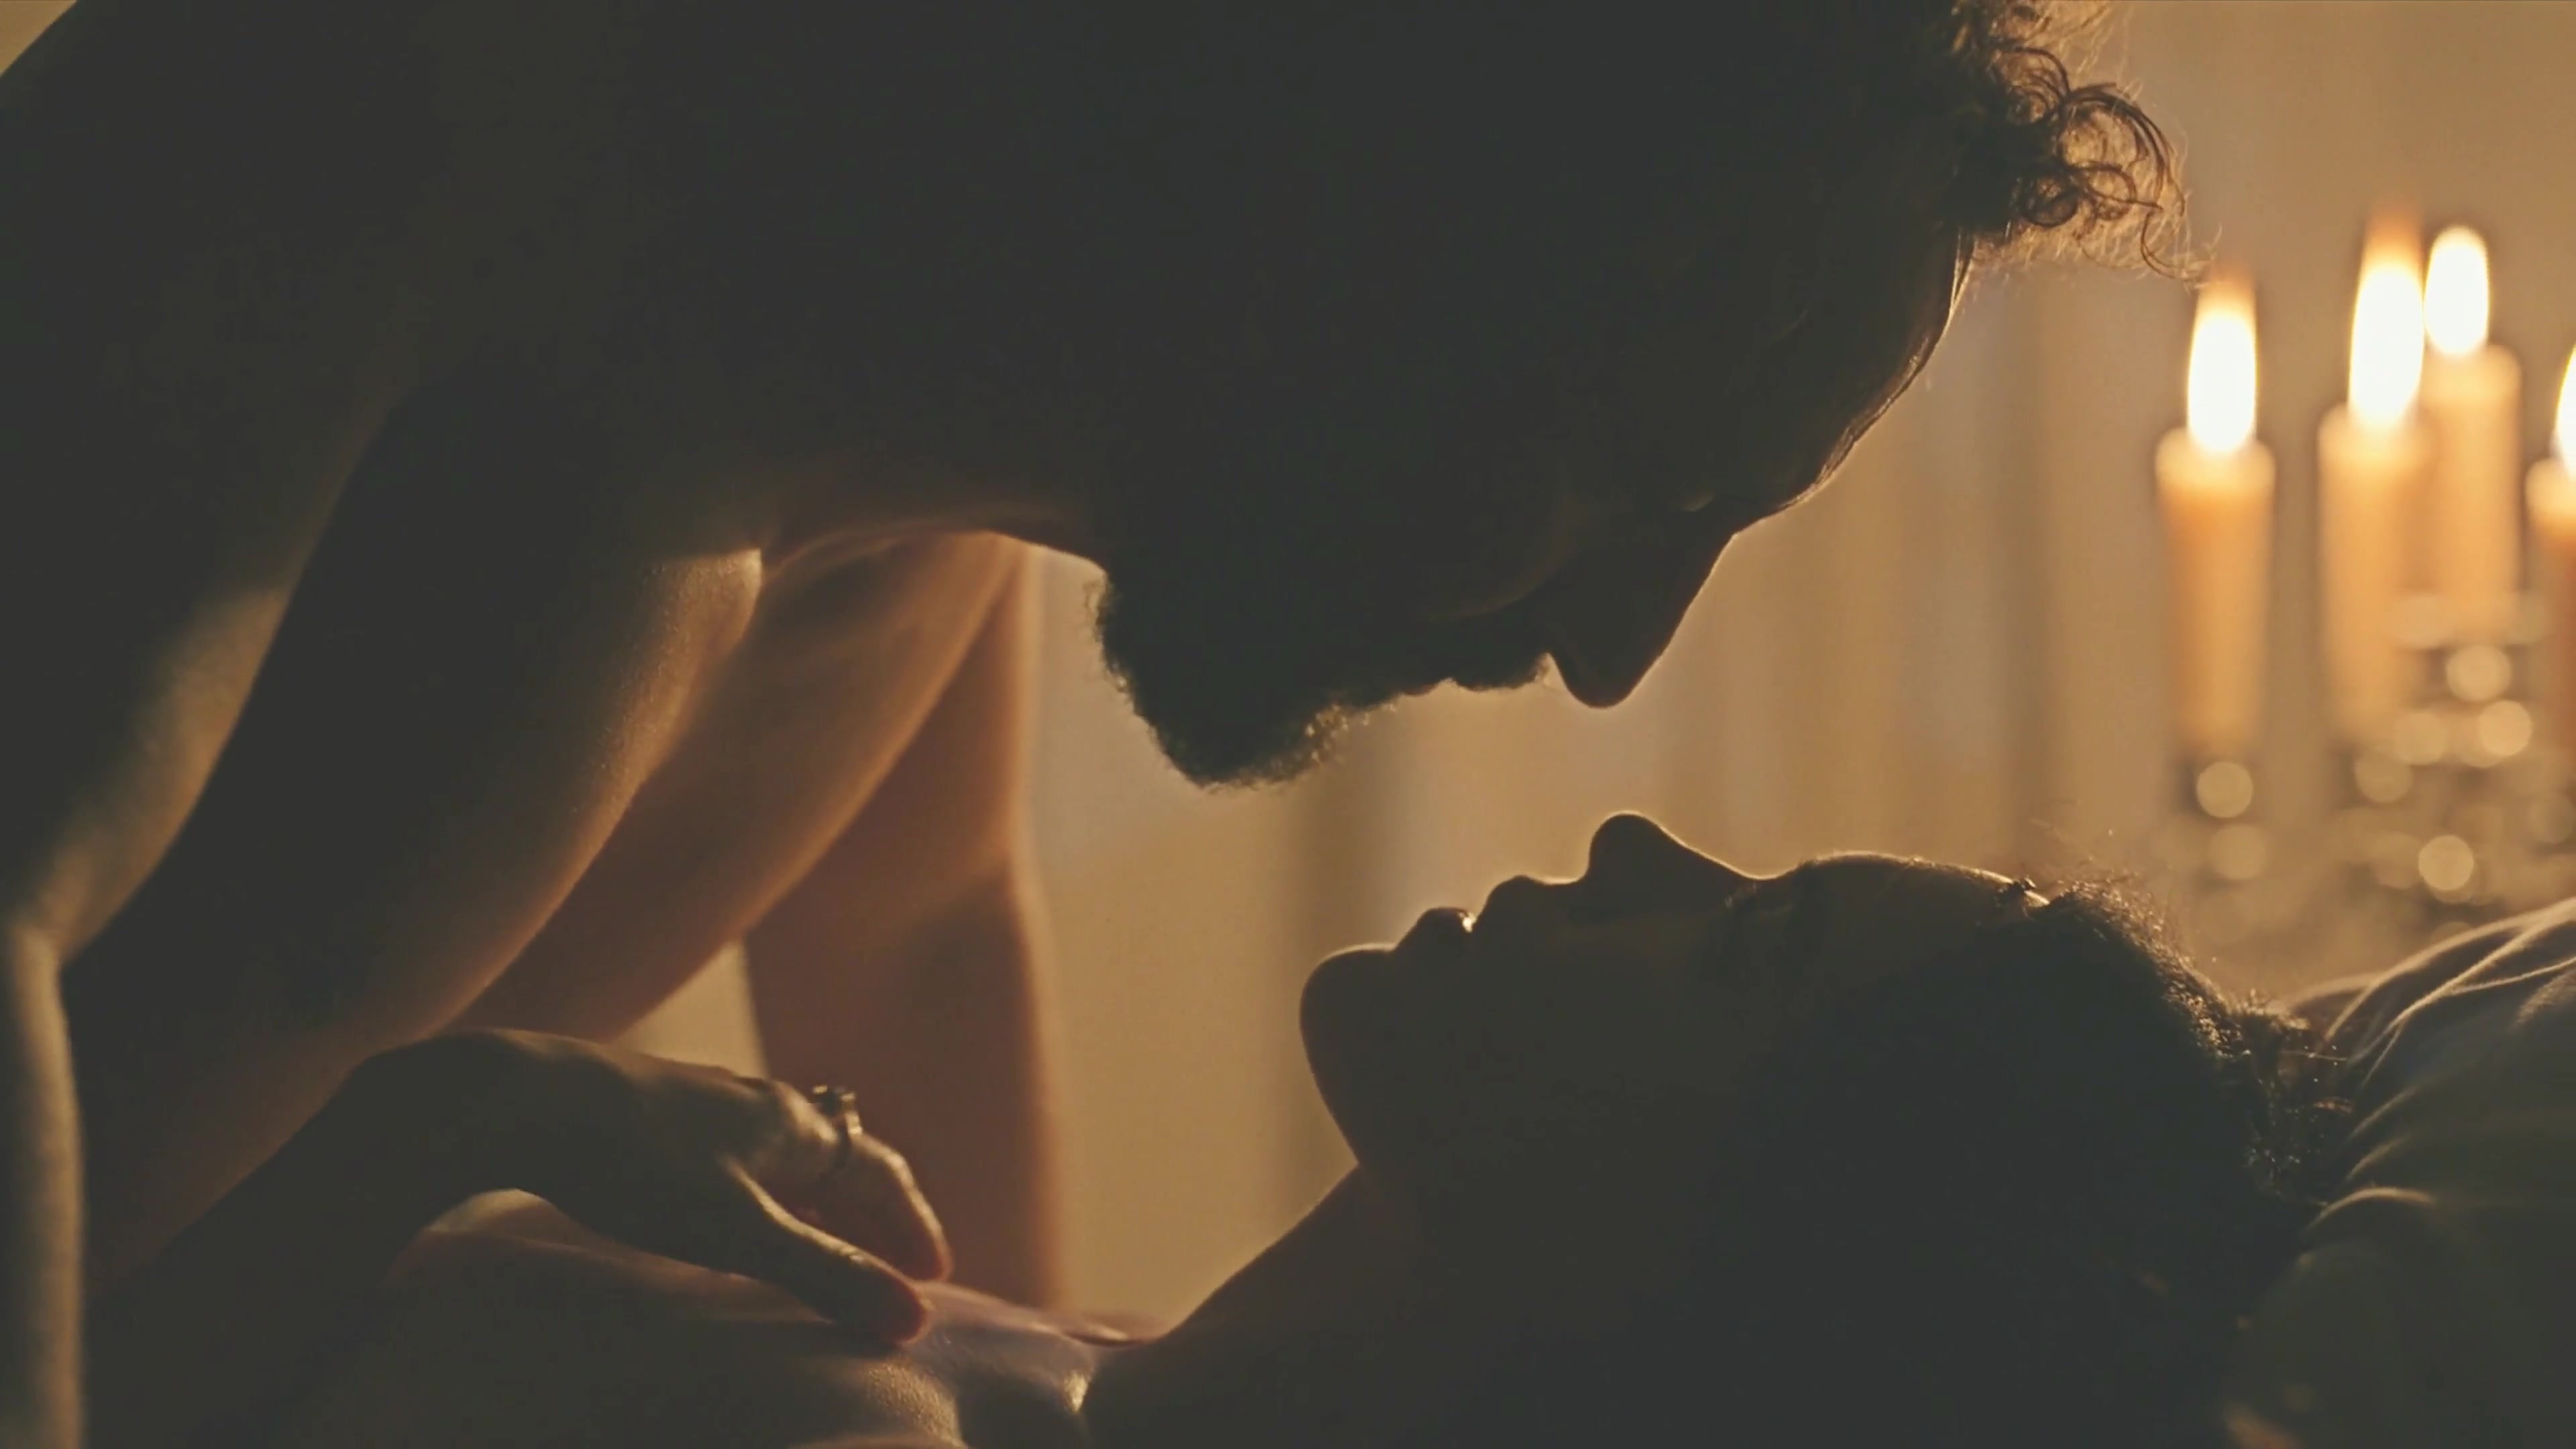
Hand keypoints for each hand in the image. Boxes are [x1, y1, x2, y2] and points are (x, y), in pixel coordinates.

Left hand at [367, 1029, 950, 1341]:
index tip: (933, 1274)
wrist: (525, 1098)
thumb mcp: (740, 1232)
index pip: (879, 1175)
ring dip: (821, 1200)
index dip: (910, 1225)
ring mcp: (706, 1105)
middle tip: (896, 1263)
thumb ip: (825, 1275)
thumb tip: (914, 1320)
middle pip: (840, 1159)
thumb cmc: (638, 1162)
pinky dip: (765, 1188)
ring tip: (828, 1238)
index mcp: (793, 1127)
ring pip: (785, 1153)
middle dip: (874, 1213)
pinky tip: (731, 1206)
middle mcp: (760, 1106)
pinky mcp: (656, 1112)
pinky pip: (737, 1152)